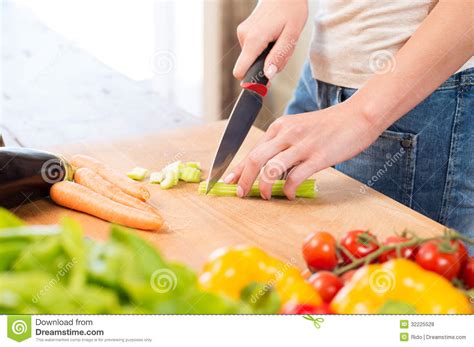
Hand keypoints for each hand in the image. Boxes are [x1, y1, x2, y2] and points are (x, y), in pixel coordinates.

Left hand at [224, 101, 382, 199]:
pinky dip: (287, 189)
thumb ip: (282, 144)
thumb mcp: (299, 129)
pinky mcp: (317, 156)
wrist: (358, 116)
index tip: (227, 181)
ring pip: (271, 169)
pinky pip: (294, 177)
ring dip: (263, 186)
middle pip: (254, 158)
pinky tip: (288, 194)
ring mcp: (302, 145)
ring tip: (265, 196)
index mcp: (279, 127)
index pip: (251, 149)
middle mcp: (287, 134)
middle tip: (241, 193)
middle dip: (243, 179)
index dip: (236, 167)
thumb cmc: (329, 126)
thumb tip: (266, 168)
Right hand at [233, 0, 307, 80]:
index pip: (240, 71)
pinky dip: (264, 49)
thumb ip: (279, 57)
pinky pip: (252, 50)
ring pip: (252, 58)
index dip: (251, 80)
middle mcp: (244, 36)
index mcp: (254, 39)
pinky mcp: (244, 32)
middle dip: (265, 66)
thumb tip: (268, 75)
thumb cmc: (291, 11)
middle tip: (281, 52)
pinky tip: (274, 37)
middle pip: (250, 66)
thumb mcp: (291, 36)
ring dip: (267, 56)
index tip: (265, 82)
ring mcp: (242, 33)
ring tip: (279, 41)